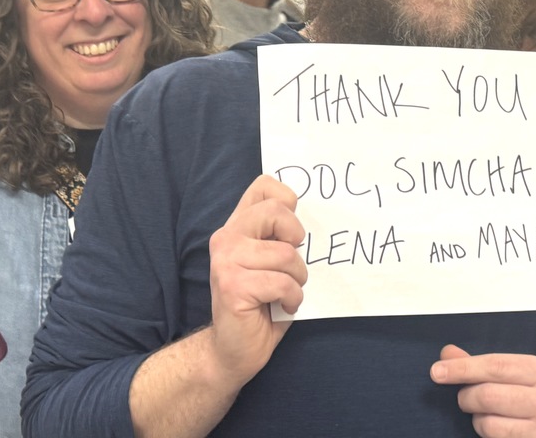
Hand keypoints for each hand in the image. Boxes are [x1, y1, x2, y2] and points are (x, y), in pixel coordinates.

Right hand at [206, 174, 307, 389]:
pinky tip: (282, 306)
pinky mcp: (232, 286)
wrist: (233, 350)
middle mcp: (226, 237)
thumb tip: (309, 222)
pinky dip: (292, 298)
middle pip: (277, 211)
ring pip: (285, 254)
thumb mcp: (272, 261)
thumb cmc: (262, 304)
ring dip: (297, 279)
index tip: (290, 233)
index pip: (263, 186)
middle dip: (296, 241)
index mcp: (238, 226)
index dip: (286, 202)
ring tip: (285, 293)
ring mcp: (226, 260)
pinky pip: (282, 283)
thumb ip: (280, 236)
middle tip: (289, 266)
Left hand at [430, 344, 535, 436]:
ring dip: (477, 419)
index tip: (437, 372)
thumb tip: (447, 354)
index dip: (462, 369)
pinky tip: (498, 429)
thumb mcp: (520, 375)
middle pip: (488, 395)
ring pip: (488, 423)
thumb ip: (484, 364)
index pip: (494, 366)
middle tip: (465, 398)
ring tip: (487, 415)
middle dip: (466, 397)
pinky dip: (488, 435)